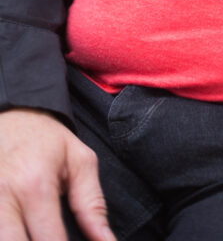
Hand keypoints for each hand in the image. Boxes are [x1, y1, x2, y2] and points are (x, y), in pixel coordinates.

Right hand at [0, 108, 116, 240]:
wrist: (14, 114)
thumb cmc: (48, 140)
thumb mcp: (80, 162)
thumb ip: (93, 205)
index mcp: (35, 186)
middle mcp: (3, 197)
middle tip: (51, 240)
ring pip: (0, 239)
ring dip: (18, 240)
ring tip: (37, 235)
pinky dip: (6, 233)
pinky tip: (20, 231)